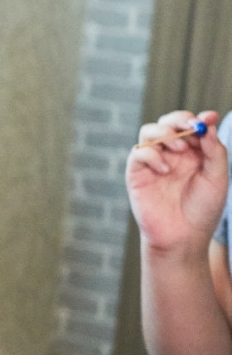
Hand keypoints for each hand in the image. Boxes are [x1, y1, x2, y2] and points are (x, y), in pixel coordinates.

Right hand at [127, 110, 225, 252]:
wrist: (183, 237)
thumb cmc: (202, 210)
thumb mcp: (218, 178)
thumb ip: (215, 151)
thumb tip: (208, 124)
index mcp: (193, 153)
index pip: (191, 126)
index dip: (198, 119)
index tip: (208, 118)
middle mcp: (172, 154)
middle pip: (168, 123)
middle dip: (179, 120)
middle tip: (191, 126)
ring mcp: (153, 162)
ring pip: (149, 131)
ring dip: (165, 133)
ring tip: (180, 149)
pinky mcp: (137, 173)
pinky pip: (138, 152)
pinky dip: (152, 155)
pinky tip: (165, 170)